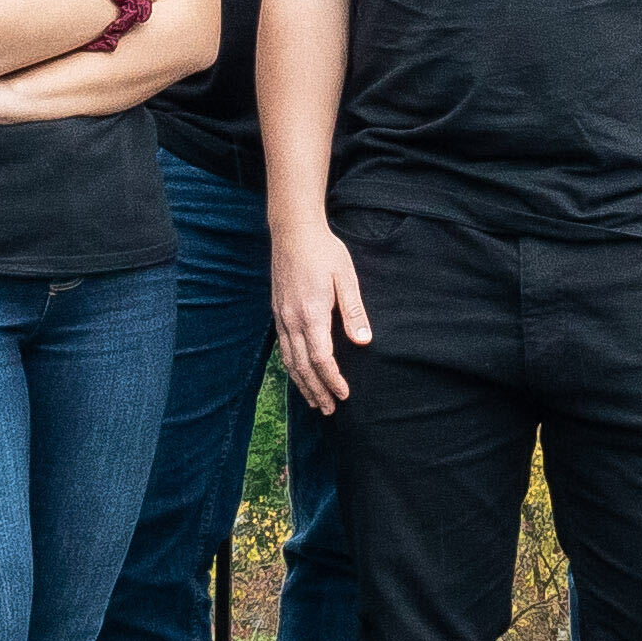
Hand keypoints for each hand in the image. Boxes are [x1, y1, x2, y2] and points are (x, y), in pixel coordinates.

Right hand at [269, 217, 370, 416]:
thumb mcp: (346, 278)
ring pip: (289, 360)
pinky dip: (291, 367)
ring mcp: (281, 317)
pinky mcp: (277, 312)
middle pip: (302, 366)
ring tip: (314, 401)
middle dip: (317, 390)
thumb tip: (364, 341)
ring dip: (302, 384)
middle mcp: (292, 320)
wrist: (293, 231)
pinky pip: (282, 348)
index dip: (332, 380)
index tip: (344, 394)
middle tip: (329, 409)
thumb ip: (354, 312)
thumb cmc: (324, 251)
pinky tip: (298, 374)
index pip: (321, 359)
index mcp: (311, 314)